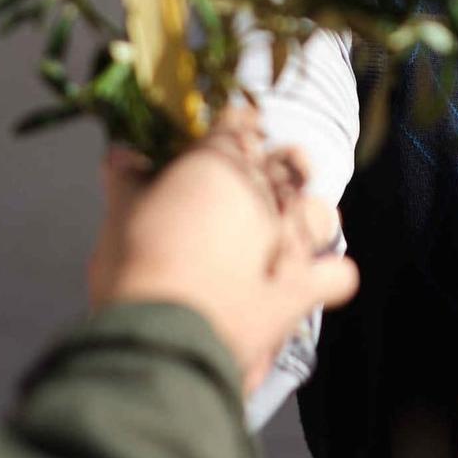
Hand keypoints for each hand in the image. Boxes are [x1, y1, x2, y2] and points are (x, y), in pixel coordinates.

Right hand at [91, 105, 355, 393]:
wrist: (160, 334)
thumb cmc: (134, 265)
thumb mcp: (120, 215)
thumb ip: (126, 180)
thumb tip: (120, 155)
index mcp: (220, 163)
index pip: (238, 123)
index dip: (231, 128)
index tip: (221, 137)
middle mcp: (265, 194)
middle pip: (288, 162)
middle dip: (277, 167)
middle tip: (253, 184)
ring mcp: (290, 241)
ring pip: (320, 213)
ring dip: (308, 217)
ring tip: (288, 228)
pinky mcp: (300, 290)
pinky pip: (337, 277)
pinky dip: (329, 278)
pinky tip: (314, 282)